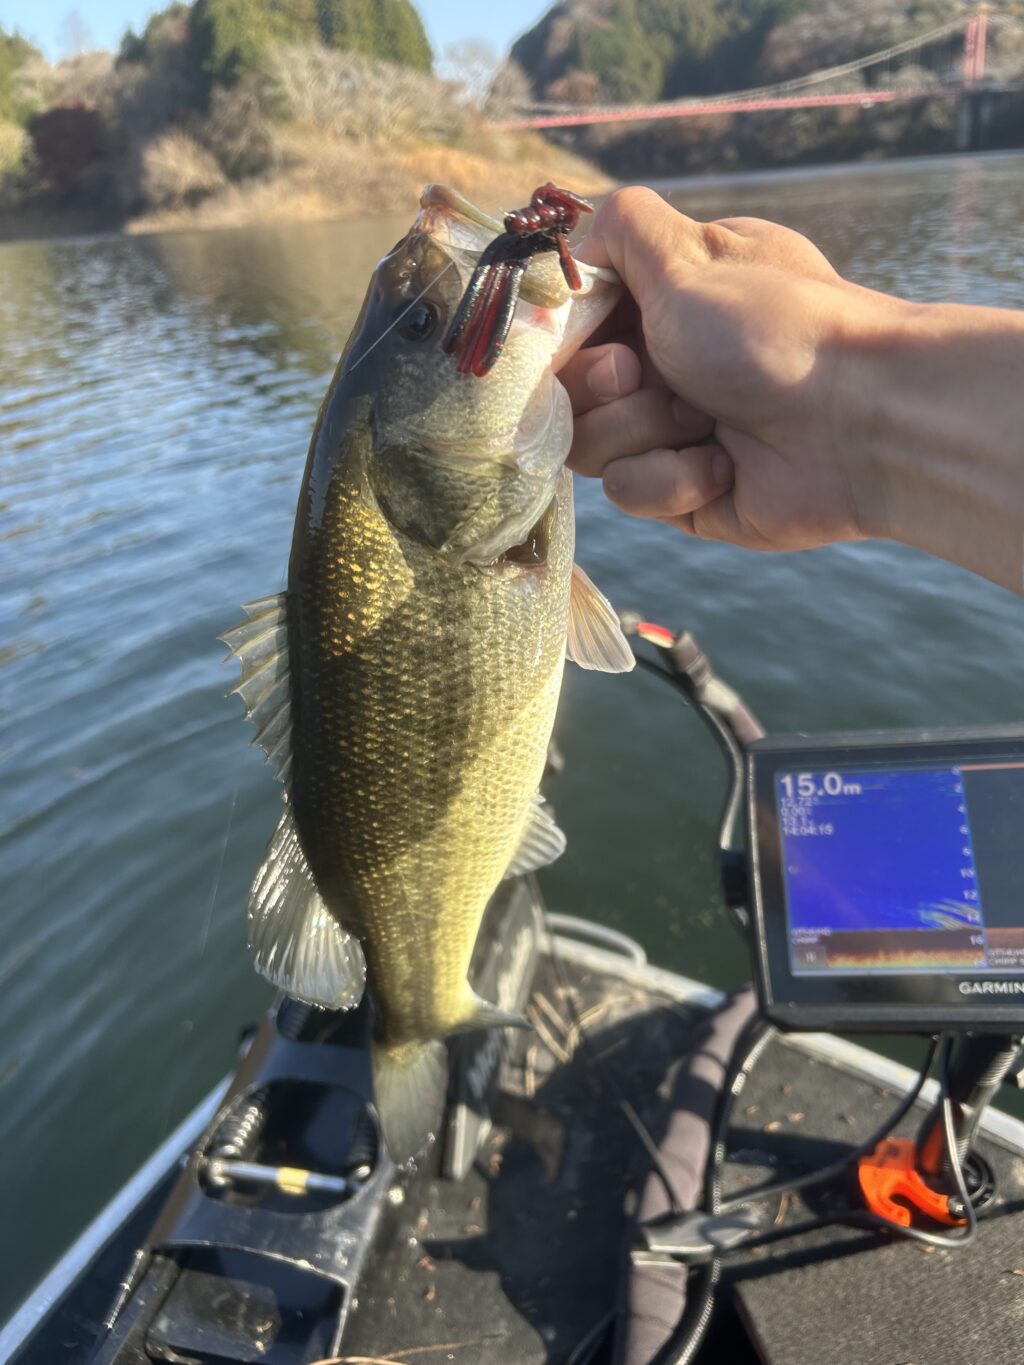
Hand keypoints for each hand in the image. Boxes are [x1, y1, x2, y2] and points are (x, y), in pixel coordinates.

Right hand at [562, 187, 898, 550]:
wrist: (857, 424)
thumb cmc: (774, 328)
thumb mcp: (689, 254)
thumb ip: (623, 228)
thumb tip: (582, 234)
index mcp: (666, 302)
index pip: (572, 324)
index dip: (563, 336)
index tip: (582, 333)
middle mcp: (666, 364)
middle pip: (569, 390)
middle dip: (603, 386)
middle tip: (644, 374)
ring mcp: (673, 432)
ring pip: (590, 446)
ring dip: (642, 430)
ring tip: (703, 421)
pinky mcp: (684, 493)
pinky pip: (631, 492)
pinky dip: (673, 479)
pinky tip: (724, 466)